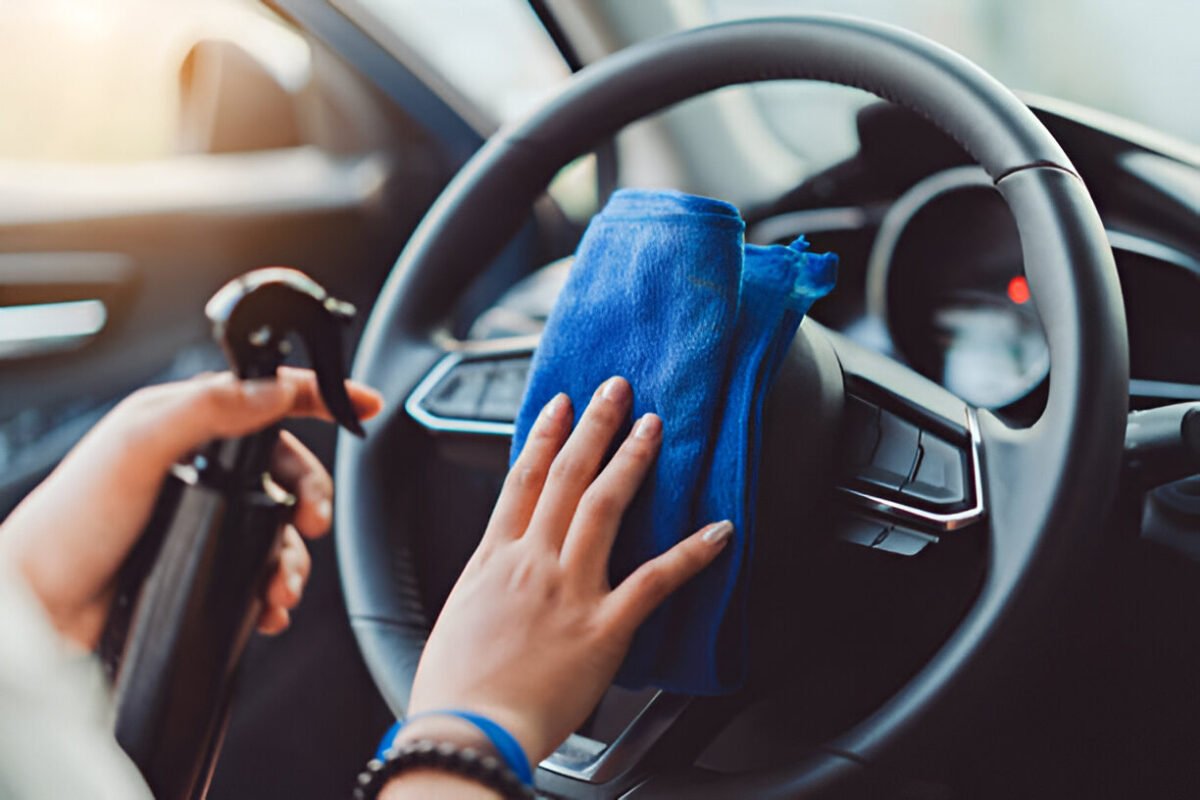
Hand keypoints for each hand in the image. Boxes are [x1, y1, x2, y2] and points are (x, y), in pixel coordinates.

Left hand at [0, 368, 382, 648]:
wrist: (35, 609)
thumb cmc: (68, 524)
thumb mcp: (138, 448)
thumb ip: (208, 409)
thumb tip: (273, 389)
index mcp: (183, 423)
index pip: (265, 395)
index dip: (318, 396)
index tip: (364, 403)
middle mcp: (197, 466)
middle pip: (286, 468)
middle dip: (312, 495)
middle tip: (313, 523)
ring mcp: (201, 517)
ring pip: (279, 525)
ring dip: (295, 556)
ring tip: (283, 584)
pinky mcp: (202, 562)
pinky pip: (260, 568)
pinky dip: (277, 588)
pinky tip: (270, 606)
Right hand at [402, 376, 732, 765]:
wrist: (465, 732)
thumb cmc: (455, 688)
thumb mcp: (458, 617)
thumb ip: (486, 584)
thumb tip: (500, 569)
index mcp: (494, 558)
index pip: (523, 479)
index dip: (543, 435)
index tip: (560, 404)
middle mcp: (532, 562)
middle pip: (567, 476)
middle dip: (594, 426)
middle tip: (617, 390)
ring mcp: (569, 590)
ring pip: (605, 507)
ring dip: (632, 461)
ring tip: (655, 428)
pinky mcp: (603, 627)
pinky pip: (655, 581)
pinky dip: (691, 553)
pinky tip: (718, 530)